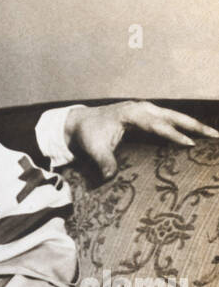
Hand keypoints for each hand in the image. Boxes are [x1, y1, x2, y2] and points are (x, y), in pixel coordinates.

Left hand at [67, 102, 217, 178]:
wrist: (81, 122)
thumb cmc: (88, 134)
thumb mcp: (93, 149)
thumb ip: (104, 162)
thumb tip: (110, 177)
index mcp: (133, 113)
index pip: (158, 125)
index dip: (174, 134)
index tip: (190, 144)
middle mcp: (143, 108)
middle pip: (174, 116)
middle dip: (195, 126)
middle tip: (215, 136)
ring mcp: (147, 110)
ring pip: (175, 116)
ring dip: (193, 125)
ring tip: (212, 135)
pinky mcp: (147, 115)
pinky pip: (169, 120)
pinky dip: (183, 126)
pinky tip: (195, 135)